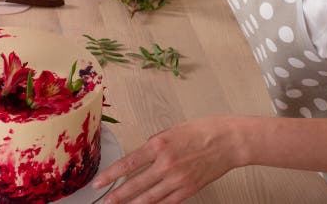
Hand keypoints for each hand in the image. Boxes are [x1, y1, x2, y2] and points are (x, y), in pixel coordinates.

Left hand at [93, 116, 245, 203]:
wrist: (228, 142)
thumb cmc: (202, 131)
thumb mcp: (170, 130)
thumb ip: (154, 144)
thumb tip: (142, 155)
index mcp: (158, 146)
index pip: (127, 164)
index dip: (110, 175)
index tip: (99, 182)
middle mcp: (165, 165)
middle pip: (135, 185)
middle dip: (116, 195)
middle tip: (104, 201)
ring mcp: (177, 180)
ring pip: (149, 198)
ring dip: (132, 203)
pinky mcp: (188, 190)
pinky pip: (166, 202)